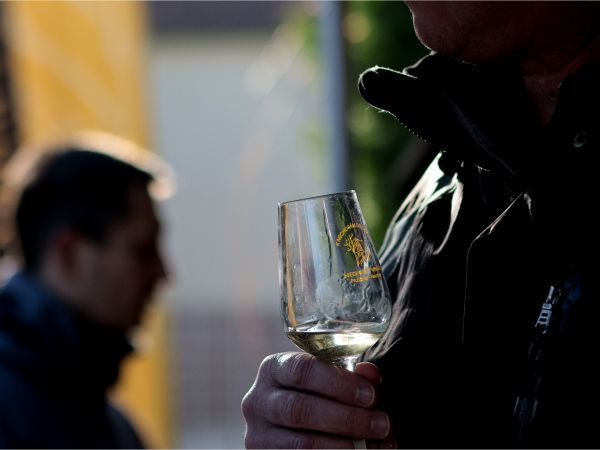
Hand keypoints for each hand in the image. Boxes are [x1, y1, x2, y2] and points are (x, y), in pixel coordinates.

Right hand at [241, 352, 394, 447]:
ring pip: (302, 444)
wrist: (290, 428)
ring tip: (375, 444)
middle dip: (347, 418)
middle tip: (382, 424)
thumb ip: (349, 375)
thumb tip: (371, 374)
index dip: (338, 383)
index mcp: (273, 369)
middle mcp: (258, 400)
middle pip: (301, 409)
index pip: (302, 370)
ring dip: (345, 445)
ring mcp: (258, 435)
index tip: (370, 395)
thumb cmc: (314, 396)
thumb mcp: (327, 380)